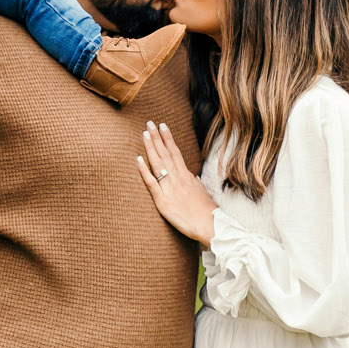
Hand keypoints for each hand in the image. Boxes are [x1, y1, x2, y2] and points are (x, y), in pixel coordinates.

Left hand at [135, 119, 216, 243]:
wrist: (210, 225)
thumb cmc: (207, 211)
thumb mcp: (203, 193)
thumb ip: (196, 184)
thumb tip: (193, 177)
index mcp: (187, 176)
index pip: (175, 152)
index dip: (168, 138)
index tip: (162, 126)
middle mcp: (178, 178)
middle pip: (165, 153)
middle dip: (157, 137)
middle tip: (149, 122)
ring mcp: (170, 188)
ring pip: (158, 163)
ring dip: (151, 147)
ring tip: (145, 133)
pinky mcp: (163, 201)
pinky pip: (151, 183)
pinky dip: (144, 170)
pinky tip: (138, 158)